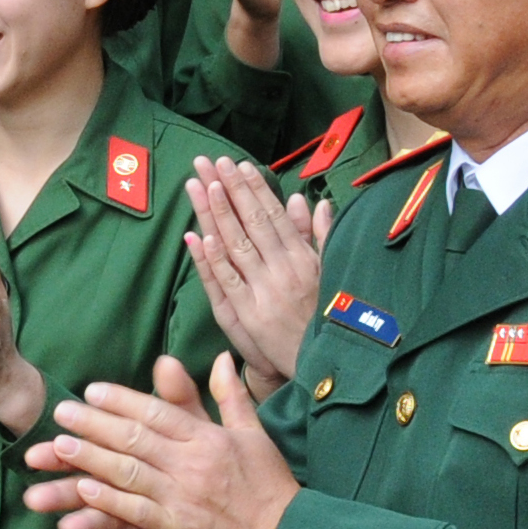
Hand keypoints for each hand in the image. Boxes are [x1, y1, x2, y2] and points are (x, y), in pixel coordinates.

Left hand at [21, 355, 299, 528]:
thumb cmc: (271, 486)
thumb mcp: (254, 435)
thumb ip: (230, 396)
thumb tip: (223, 358)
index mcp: (209, 438)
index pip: (158, 412)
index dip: (122, 400)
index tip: (92, 390)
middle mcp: (193, 463)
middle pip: (135, 437)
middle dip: (94, 424)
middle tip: (61, 413)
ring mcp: (183, 496)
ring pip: (129, 471)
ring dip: (91, 459)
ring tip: (58, 447)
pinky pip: (137, 511)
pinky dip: (109, 501)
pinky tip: (85, 491)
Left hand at [183, 155, 327, 393]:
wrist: (323, 366)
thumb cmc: (326, 317)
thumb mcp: (331, 273)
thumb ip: (320, 236)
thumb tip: (313, 201)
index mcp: (304, 258)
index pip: (273, 215)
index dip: (253, 189)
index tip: (237, 165)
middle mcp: (283, 270)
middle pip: (251, 223)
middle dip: (230, 190)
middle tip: (210, 161)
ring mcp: (263, 292)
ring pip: (235, 246)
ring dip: (215, 214)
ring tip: (200, 184)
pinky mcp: (248, 316)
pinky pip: (226, 282)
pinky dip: (212, 259)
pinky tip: (196, 236)